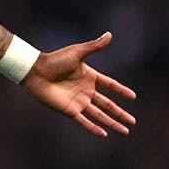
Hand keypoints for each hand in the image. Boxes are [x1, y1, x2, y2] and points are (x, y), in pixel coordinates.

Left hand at [21, 32, 136, 136]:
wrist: (35, 71)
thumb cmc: (54, 60)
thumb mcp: (77, 52)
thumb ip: (94, 46)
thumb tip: (109, 34)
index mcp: (89, 76)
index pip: (110, 85)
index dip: (121, 90)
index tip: (133, 97)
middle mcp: (85, 91)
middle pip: (107, 105)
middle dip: (120, 113)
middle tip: (133, 121)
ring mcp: (78, 101)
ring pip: (99, 115)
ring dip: (112, 123)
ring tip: (126, 131)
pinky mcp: (69, 110)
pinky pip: (84, 121)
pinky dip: (94, 128)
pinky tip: (104, 134)